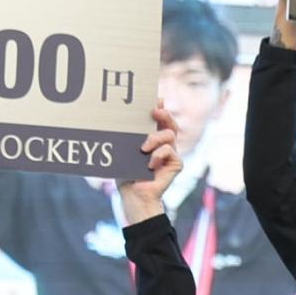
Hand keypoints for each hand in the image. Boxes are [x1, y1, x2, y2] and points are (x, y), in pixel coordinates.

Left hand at [116, 102, 178, 222]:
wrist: (134, 195)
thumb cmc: (126, 173)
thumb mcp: (124, 149)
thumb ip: (127, 135)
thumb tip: (119, 115)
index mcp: (153, 138)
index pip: (160, 119)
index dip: (160, 107)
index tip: (154, 99)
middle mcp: (164, 144)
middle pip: (170, 123)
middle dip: (164, 114)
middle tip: (154, 111)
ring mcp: (171, 154)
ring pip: (170, 135)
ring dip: (155, 139)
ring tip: (143, 148)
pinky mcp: (176, 165)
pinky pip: (170, 152)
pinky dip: (159, 156)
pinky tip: (150, 164)